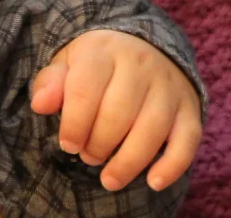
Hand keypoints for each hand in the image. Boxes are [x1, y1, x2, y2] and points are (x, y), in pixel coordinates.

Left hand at [29, 30, 201, 192]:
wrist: (145, 47)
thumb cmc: (98, 66)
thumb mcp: (69, 64)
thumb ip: (51, 83)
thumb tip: (41, 105)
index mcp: (103, 50)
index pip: (85, 89)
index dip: (74, 124)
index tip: (68, 145)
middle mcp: (140, 63)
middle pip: (118, 113)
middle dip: (98, 145)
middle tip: (88, 156)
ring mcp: (168, 85)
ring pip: (152, 129)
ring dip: (128, 162)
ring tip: (109, 179)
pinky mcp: (189, 107)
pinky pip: (188, 139)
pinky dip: (172, 165)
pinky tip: (153, 182)